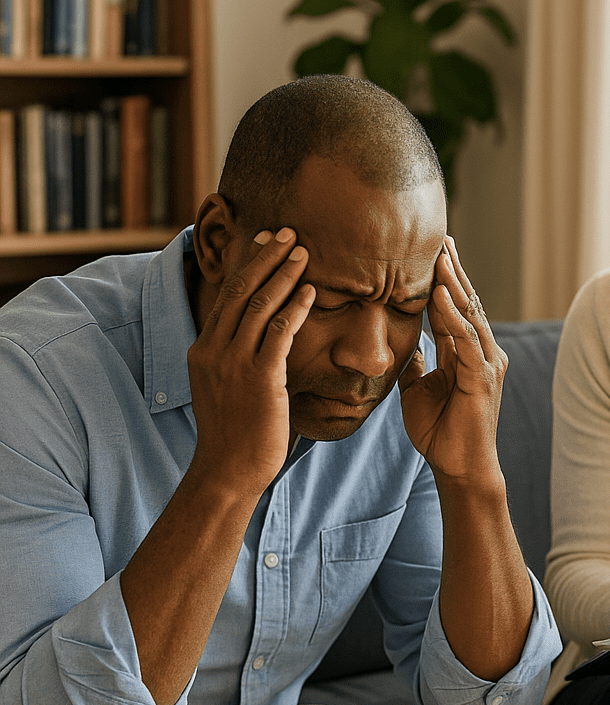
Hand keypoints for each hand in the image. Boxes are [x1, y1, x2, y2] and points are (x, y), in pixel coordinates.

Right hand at [186, 228, 314, 498]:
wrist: (227, 471)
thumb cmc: (235, 434)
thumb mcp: (227, 388)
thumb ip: (240, 361)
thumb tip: (263, 343)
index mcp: (203, 349)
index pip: (226, 296)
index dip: (248, 266)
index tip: (266, 242)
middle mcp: (213, 350)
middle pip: (239, 291)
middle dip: (265, 258)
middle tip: (288, 233)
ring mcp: (234, 364)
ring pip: (258, 306)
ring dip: (283, 275)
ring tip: (303, 252)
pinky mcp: (258, 379)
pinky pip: (278, 334)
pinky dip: (294, 308)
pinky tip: (311, 291)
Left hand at [398, 236, 507, 485]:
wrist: (458, 468)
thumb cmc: (440, 433)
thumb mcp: (418, 390)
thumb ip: (417, 364)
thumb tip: (407, 345)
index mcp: (468, 353)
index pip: (455, 307)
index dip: (443, 279)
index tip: (431, 251)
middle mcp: (482, 353)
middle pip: (466, 302)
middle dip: (452, 271)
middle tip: (439, 237)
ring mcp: (486, 364)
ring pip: (469, 315)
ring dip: (452, 284)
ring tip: (438, 256)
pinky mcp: (482, 378)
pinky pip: (466, 340)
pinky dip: (452, 316)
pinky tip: (437, 294)